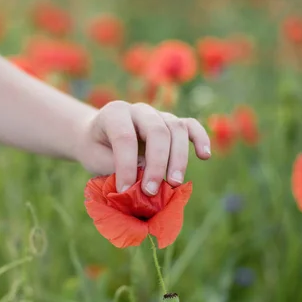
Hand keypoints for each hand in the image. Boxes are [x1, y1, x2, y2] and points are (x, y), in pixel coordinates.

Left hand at [75, 101, 211, 195]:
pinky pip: (191, 126)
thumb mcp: (97, 160)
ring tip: (174, 184)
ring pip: (176, 129)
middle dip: (156, 164)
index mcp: (115, 114)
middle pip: (156, 131)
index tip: (124, 190)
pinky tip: (204, 156)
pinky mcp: (172, 122)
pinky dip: (200, 139)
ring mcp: (158, 113)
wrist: (97, 137)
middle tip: (151, 191)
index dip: (126, 166)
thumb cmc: (98, 150)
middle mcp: (139, 110)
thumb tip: (141, 188)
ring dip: (178, 159)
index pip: (125, 137)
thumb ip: (118, 169)